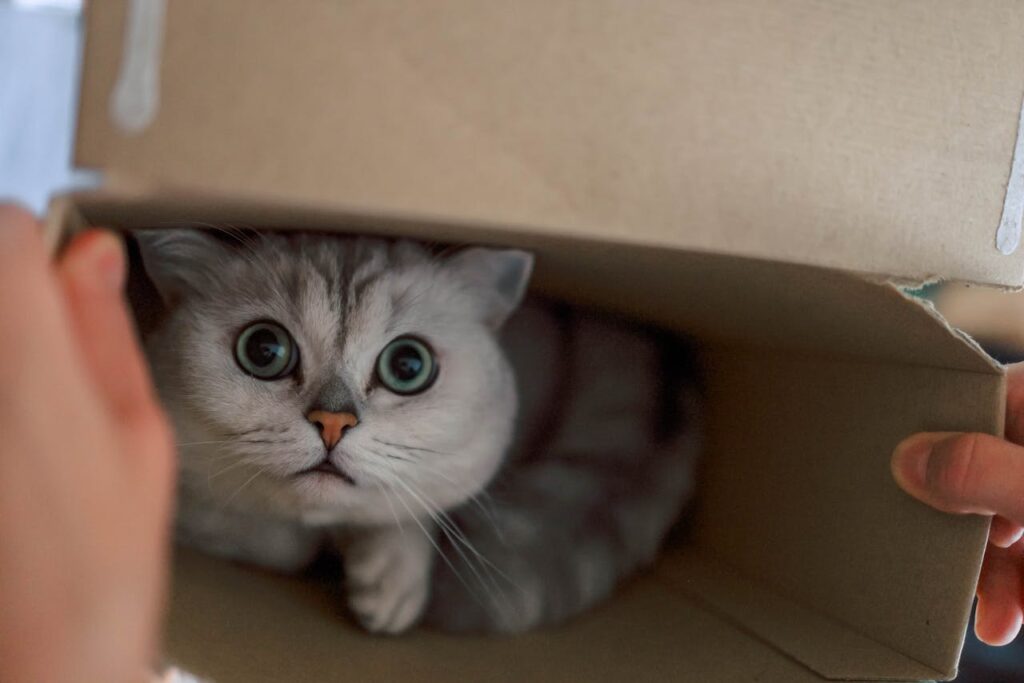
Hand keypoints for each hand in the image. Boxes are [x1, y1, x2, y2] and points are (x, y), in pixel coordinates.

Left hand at [0, 205, 174, 682]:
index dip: (36, 243)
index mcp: (27, 357)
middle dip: (13, 297)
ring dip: (6, 346)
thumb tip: (92, 253)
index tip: (58, 278)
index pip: (6, 229)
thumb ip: (103, 328)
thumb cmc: (103, 553)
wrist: (39, 650)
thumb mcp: (137, 429)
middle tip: (47, 360)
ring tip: (28, 415)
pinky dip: (0, 388)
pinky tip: (14, 445)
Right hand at [892, 362, 1023, 645]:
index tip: (890, 466)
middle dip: (953, 522)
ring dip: (985, 570)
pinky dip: (1012, 586)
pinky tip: (1005, 617)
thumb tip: (908, 459)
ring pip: (995, 516)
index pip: (965, 398)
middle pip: (971, 467)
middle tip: (929, 554)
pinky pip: (1020, 549)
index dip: (924, 431)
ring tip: (988, 610)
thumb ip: (982, 469)